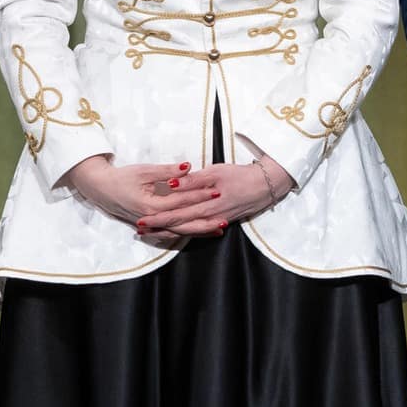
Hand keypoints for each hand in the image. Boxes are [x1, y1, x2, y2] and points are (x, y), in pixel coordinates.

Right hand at [60, 155, 214, 231]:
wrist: (99, 189)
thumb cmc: (121, 177)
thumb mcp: (144, 170)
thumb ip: (167, 170)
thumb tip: (188, 167)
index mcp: (150, 205)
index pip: (181, 201)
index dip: (199, 196)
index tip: (216, 190)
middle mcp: (152, 219)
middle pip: (183, 224)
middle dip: (205, 221)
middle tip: (225, 219)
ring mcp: (151, 224)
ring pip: (179, 231)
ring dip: (199, 230)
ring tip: (219, 229)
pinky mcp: (151, 225)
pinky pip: (171, 231)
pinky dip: (187, 232)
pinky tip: (200, 232)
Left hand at [144, 157, 293, 238]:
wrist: (266, 185)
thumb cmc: (240, 176)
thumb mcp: (216, 172)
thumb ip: (192, 181)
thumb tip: (171, 185)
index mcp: (206, 206)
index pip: (176, 215)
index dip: (157, 219)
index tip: (140, 220)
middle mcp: (209, 218)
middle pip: (179, 226)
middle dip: (158, 229)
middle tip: (140, 230)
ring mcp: (216, 221)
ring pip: (188, 231)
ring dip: (170, 232)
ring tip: (153, 233)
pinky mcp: (222, 220)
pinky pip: (200, 230)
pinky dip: (186, 233)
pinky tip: (179, 233)